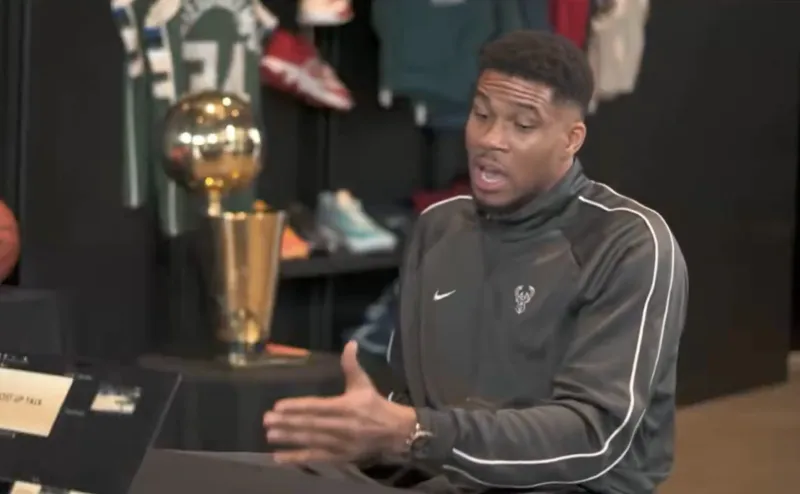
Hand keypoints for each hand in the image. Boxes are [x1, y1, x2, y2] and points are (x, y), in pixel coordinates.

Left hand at [263, 341, 416, 463]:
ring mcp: (340, 444)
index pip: (317, 406)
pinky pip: (316, 458)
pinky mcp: (340, 457)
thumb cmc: (375, 406)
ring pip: (311, 441)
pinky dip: (297, 458)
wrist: (396, 433)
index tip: (279, 406)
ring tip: (270, 435)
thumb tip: (351, 343)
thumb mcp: (364, 384)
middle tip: (267, 420)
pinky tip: (280, 457)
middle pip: (311, 425)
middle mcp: (342, 426)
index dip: (297, 406)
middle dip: (288, 422)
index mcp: (347, 407)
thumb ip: (352, 365)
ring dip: (289, 439)